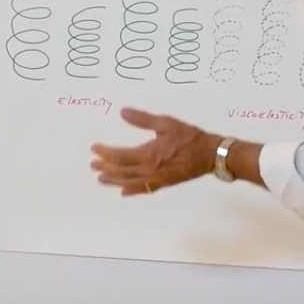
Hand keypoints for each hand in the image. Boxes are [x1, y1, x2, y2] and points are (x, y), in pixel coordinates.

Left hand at [90, 107, 219, 195]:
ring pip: (129, 182)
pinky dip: (132, 191)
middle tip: (93, 165)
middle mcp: (148, 170)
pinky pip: (144, 190)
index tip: (94, 148)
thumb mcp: (166, 123)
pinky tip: (124, 192)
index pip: (118, 156)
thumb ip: (143, 119)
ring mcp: (156, 179)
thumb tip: (122, 112)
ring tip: (101, 179)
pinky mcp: (164, 184)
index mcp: (147, 154)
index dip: (104, 153)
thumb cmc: (189, 137)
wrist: (210, 154)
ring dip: (114, 180)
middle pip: (121, 171)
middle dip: (105, 168)